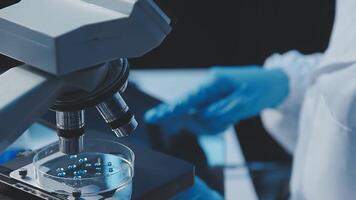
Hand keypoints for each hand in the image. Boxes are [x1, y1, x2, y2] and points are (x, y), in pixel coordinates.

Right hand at [144, 66, 288, 134]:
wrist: (274, 84)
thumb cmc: (260, 89)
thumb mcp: (242, 103)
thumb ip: (219, 112)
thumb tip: (201, 117)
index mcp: (213, 82)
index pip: (187, 99)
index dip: (169, 110)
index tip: (152, 117)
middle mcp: (209, 88)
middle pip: (194, 112)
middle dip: (207, 121)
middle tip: (229, 117)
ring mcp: (212, 95)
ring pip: (203, 118)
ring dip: (218, 122)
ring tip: (235, 115)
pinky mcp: (215, 101)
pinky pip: (211, 118)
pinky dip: (221, 122)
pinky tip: (232, 115)